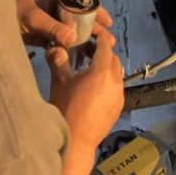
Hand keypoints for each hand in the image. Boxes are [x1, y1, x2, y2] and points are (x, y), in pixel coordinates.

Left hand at [17, 0, 112, 48]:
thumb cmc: (13, 13)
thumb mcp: (33, 17)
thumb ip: (52, 27)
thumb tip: (74, 37)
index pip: (82, 3)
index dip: (96, 11)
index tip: (108, 22)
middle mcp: (56, 10)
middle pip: (80, 19)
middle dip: (95, 30)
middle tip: (108, 43)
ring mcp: (50, 24)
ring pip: (72, 32)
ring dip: (84, 41)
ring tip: (96, 53)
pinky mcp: (43, 37)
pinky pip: (61, 42)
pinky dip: (70, 49)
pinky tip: (79, 58)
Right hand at [46, 32, 123, 149]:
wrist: (77, 140)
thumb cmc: (67, 109)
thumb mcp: (60, 83)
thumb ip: (58, 61)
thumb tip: (55, 47)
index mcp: (102, 71)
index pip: (105, 46)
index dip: (99, 38)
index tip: (92, 34)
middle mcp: (115, 81)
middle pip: (113, 59)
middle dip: (102, 53)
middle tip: (86, 53)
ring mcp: (119, 94)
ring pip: (116, 74)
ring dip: (106, 69)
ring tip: (89, 72)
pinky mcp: (119, 106)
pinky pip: (117, 88)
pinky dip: (109, 83)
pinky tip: (95, 90)